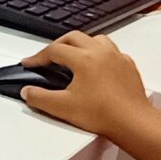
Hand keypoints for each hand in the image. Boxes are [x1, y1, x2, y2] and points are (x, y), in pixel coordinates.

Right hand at [20, 32, 154, 138]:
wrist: (132, 122)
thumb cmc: (104, 114)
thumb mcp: (62, 108)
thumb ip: (39, 98)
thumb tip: (28, 92)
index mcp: (84, 59)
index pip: (54, 50)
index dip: (38, 57)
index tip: (30, 63)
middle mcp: (101, 53)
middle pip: (73, 37)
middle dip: (57, 44)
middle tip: (48, 56)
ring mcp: (117, 58)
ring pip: (95, 39)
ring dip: (81, 44)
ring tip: (73, 55)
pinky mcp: (128, 66)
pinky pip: (112, 51)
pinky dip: (100, 53)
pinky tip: (97, 65)